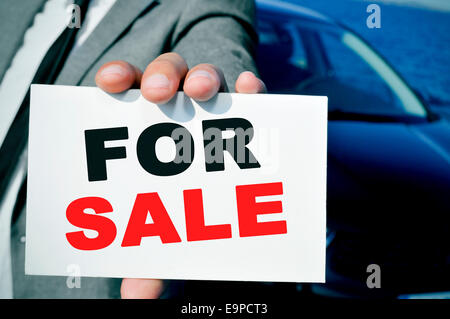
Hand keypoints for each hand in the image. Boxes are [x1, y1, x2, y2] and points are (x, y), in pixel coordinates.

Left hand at [95, 52, 265, 298]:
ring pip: (207, 77)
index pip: (130, 89)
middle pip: (168, 76)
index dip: (120, 76)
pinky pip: (254, 95)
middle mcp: (181, 110)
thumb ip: (153, 257)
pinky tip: (251, 87)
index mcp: (148, 125)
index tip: (109, 84)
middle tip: (158, 95)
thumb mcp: (172, 235)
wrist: (235, 218)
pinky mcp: (252, 116)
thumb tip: (137, 298)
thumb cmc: (192, 218)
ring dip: (204, 78)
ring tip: (201, 92)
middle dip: (162, 77)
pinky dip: (252, 88)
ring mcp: (217, 109)